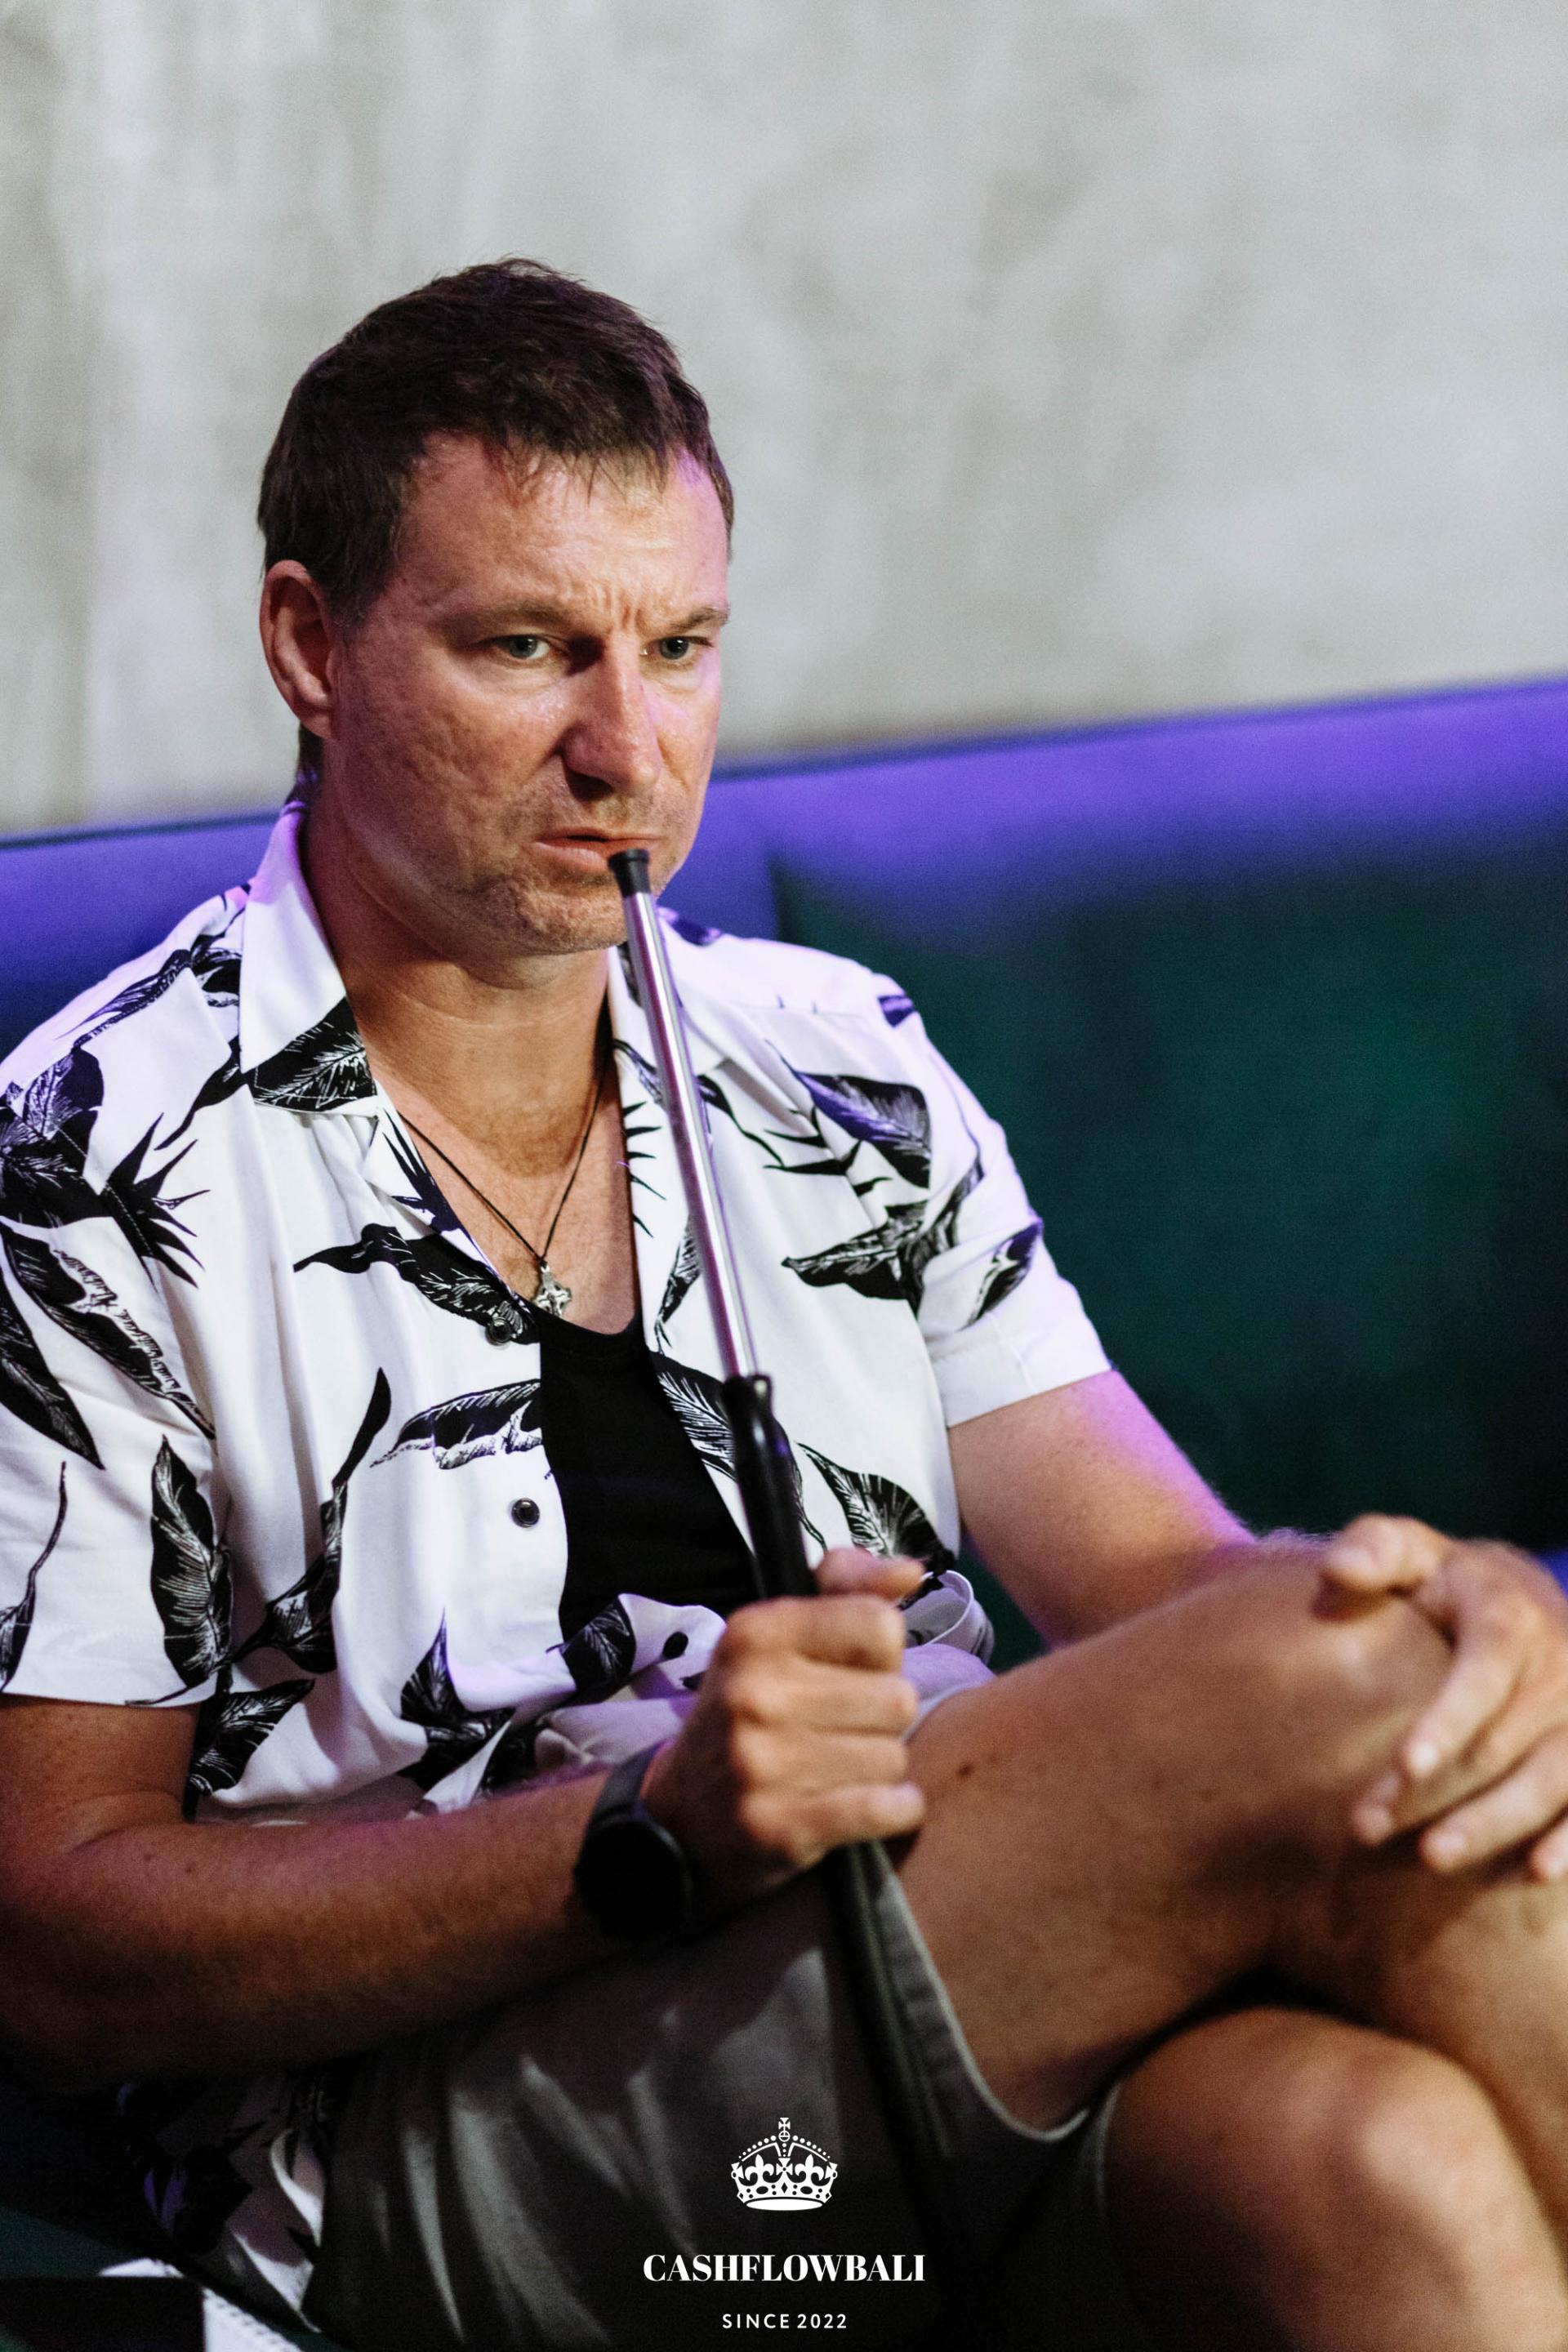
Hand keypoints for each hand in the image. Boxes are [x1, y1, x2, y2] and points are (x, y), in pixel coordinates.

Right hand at [640, 1547, 925, 1910]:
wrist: (684, 1814)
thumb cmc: (753, 1711)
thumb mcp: (781, 1635)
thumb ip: (847, 1589)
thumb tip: (910, 1572)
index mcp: (757, 1632)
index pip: (879, 1625)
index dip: (882, 1654)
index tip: (853, 1672)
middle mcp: (754, 1691)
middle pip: (897, 1698)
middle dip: (883, 1719)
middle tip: (845, 1729)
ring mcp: (761, 1763)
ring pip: (893, 1758)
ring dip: (882, 1769)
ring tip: (841, 1769)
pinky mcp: (778, 1827)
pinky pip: (885, 1809)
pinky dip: (894, 1811)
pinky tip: (866, 1806)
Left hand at [1323, 1515, 1567, 1877]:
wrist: (1525, 1602)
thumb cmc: (1444, 1583)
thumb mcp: (1411, 1552)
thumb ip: (1373, 1551)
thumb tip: (1338, 1569)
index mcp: (1511, 1615)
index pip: (1486, 1670)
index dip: (1449, 1720)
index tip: (1405, 1764)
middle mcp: (1561, 1666)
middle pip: (1502, 1741)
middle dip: (1437, 1790)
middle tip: (1366, 1826)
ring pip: (1551, 1780)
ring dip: (1493, 1825)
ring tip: (1431, 1858)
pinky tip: (1533, 1872)